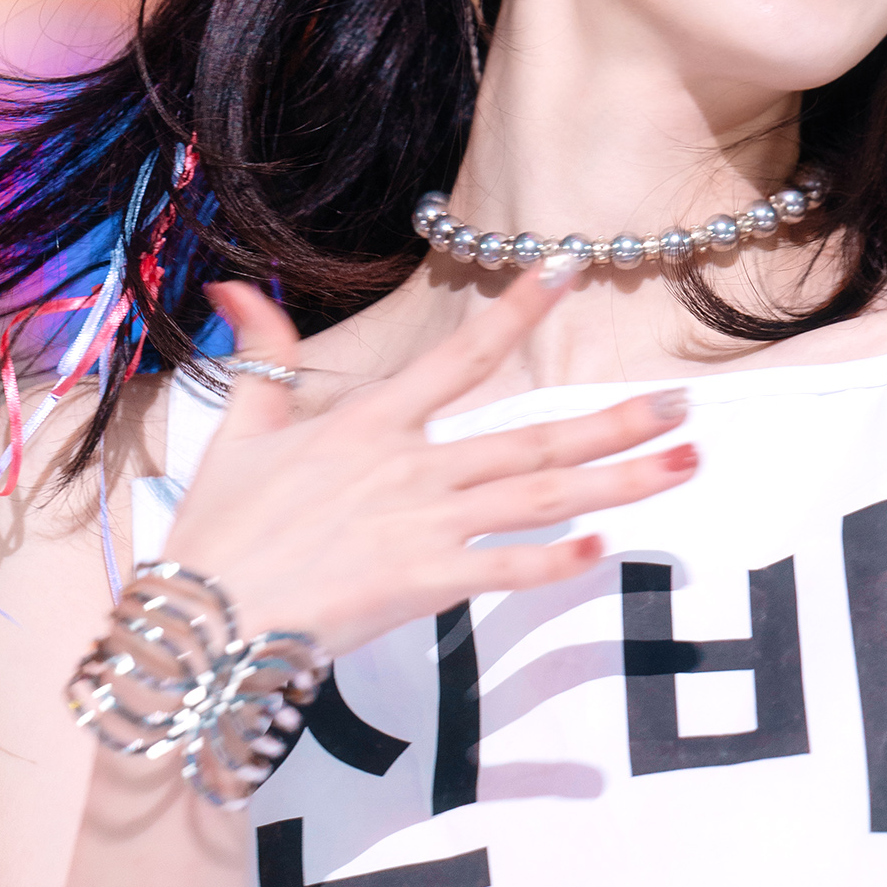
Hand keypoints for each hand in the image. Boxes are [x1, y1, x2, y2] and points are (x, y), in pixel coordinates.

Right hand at [163, 266, 695, 655]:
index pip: (460, 354)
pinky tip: (607, 546)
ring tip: (682, 464)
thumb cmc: (220, 531)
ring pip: (540, 496)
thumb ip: (261, 354)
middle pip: (531, 436)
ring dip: (618, 480)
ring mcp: (420, 524)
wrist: (202, 619)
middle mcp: (409, 465)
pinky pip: (502, 570)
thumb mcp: (238, 429)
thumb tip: (236, 285)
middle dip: (614, 420)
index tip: (569, 266)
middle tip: (684, 404)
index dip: (517, 307)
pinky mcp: (420, 583)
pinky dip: (554, 560)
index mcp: (370, 421)